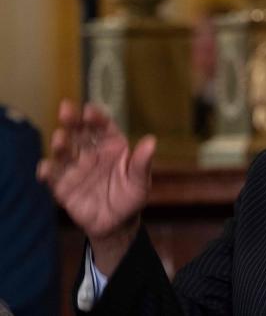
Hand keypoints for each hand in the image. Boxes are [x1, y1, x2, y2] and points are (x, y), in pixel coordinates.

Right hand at [38, 99, 155, 274]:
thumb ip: (142, 163)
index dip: (96, 118)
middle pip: (80, 133)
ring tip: (59, 138)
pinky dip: (48, 172)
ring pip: (65, 152)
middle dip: (72, 121)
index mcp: (112, 146)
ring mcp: (76, 168)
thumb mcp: (140, 181)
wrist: (117, 223)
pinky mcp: (63, 186)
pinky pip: (53, 177)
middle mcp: (91, 152)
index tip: (90, 111)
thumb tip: (151, 141)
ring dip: (60, 144)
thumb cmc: (130, 197)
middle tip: (66, 110)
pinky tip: (45, 168)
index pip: (103, 127)